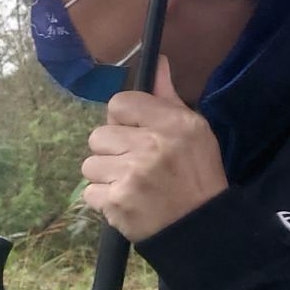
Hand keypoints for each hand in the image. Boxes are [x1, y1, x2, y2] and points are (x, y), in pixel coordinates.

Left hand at [81, 57, 228, 240]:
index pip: (119, 103)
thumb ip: (167, 98)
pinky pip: (89, 191)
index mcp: (172, 122)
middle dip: (112, 151)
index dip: (123, 120)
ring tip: (132, 184)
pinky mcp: (116, 200)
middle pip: (98, 135)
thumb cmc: (196, 174)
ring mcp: (131, 174)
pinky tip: (127, 200)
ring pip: (90, 164)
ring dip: (106, 176)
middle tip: (135, 164)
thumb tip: (157, 62)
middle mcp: (151, 145)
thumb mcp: (192, 130)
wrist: (200, 226)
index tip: (135, 134)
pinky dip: (104, 199)